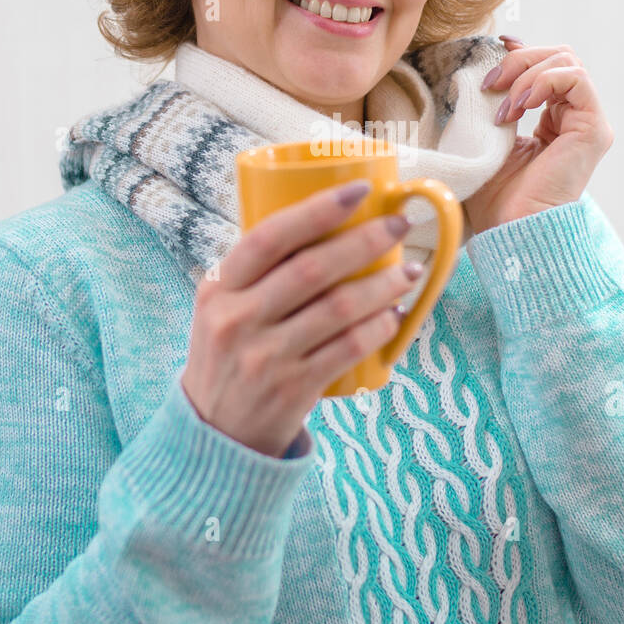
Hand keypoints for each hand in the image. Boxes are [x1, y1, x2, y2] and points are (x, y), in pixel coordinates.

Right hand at [181, 181, 422, 457]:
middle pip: (312, 268)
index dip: (317, 209)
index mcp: (219, 287)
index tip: (359, 190)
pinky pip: (348, 349)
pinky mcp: (292, 389)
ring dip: (383, 285)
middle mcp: (237, 319)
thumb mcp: (221, 308)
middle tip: (401, 225)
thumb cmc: (230, 354)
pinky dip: (377, 328)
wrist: (215, 433)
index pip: (269, 237)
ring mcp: (265, 357)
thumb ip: (257, 272)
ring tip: (409, 271)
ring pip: (338, 308)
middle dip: (366, 240)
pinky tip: (395, 316)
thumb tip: (326, 220)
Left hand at [464, 34, 614, 233]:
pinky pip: (576, 79)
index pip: (546, 66)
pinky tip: (520, 105)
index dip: (521, 53)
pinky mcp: (594, 130)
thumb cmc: (496, 196)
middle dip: (520, 60)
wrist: (512, 230)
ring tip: (504, 104)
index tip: (493, 52)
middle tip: (490, 82)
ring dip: (527, 73)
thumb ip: (494, 101)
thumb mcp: (489, 136)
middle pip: (558, 56)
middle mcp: (576, 118)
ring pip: (567, 61)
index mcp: (554, 120)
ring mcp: (589, 123)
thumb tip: (491, 59)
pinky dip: (544, 81)